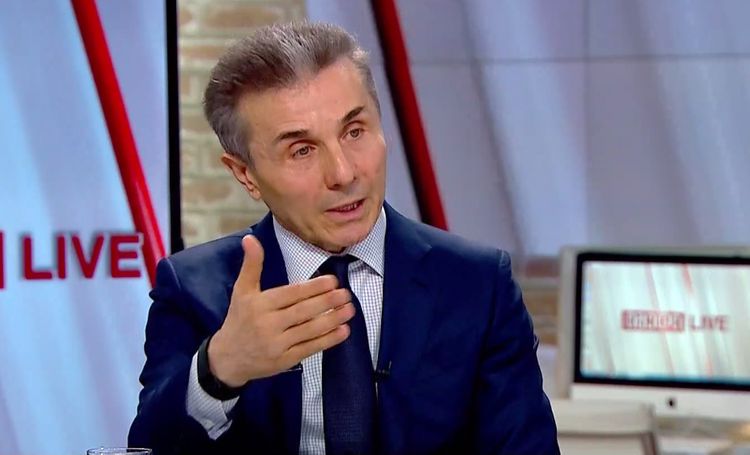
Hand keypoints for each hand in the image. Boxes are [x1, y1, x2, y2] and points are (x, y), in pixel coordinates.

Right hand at [207, 235, 353, 386]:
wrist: (227, 358)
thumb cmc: (238, 320)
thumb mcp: (241, 291)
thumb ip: (251, 265)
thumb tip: (250, 238)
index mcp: (260, 304)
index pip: (292, 294)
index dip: (313, 287)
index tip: (333, 280)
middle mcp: (268, 324)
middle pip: (304, 311)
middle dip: (328, 302)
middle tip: (346, 294)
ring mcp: (277, 344)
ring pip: (310, 330)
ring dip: (333, 319)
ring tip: (350, 309)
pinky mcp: (285, 361)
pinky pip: (310, 348)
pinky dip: (328, 340)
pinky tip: (343, 331)